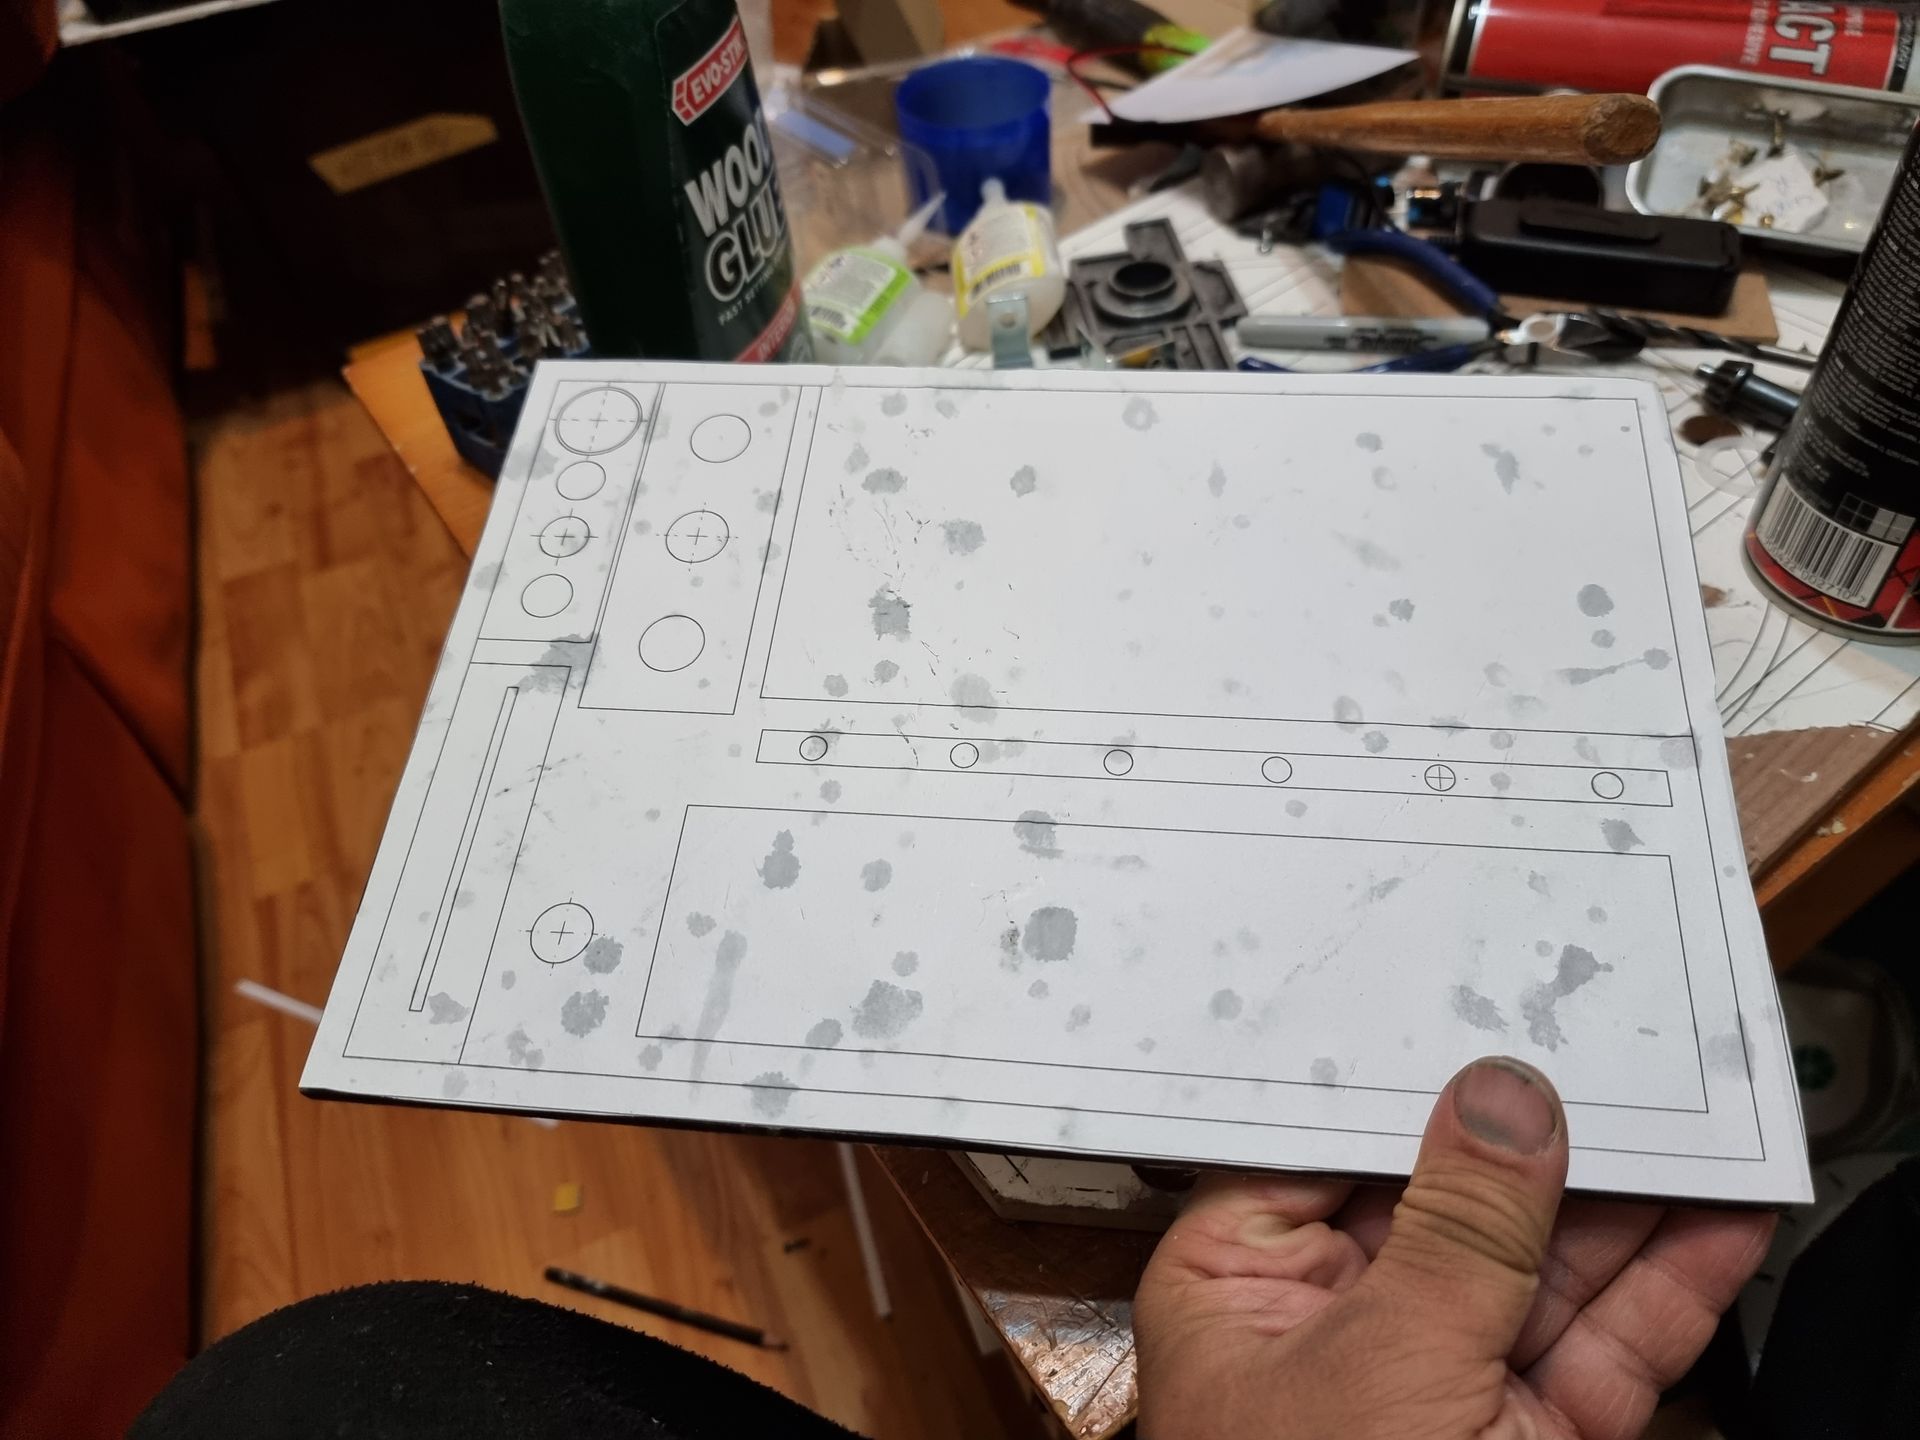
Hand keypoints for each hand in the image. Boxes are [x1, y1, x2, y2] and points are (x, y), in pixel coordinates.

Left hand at [1134, 1057, 1774, 1438]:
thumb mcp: (1381, 1362)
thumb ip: (1454, 1230)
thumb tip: (1501, 1102)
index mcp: (1242, 1280)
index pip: (1325, 1143)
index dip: (1409, 1077)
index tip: (1482, 1003)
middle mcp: (1338, 1321)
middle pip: (1446, 1194)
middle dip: (1539, 1130)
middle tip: (1614, 1045)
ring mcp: (1440, 1382)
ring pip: (1539, 1263)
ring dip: (1621, 1195)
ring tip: (1689, 1107)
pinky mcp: (1527, 1436)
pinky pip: (1600, 1342)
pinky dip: (1664, 1284)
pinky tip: (1715, 1217)